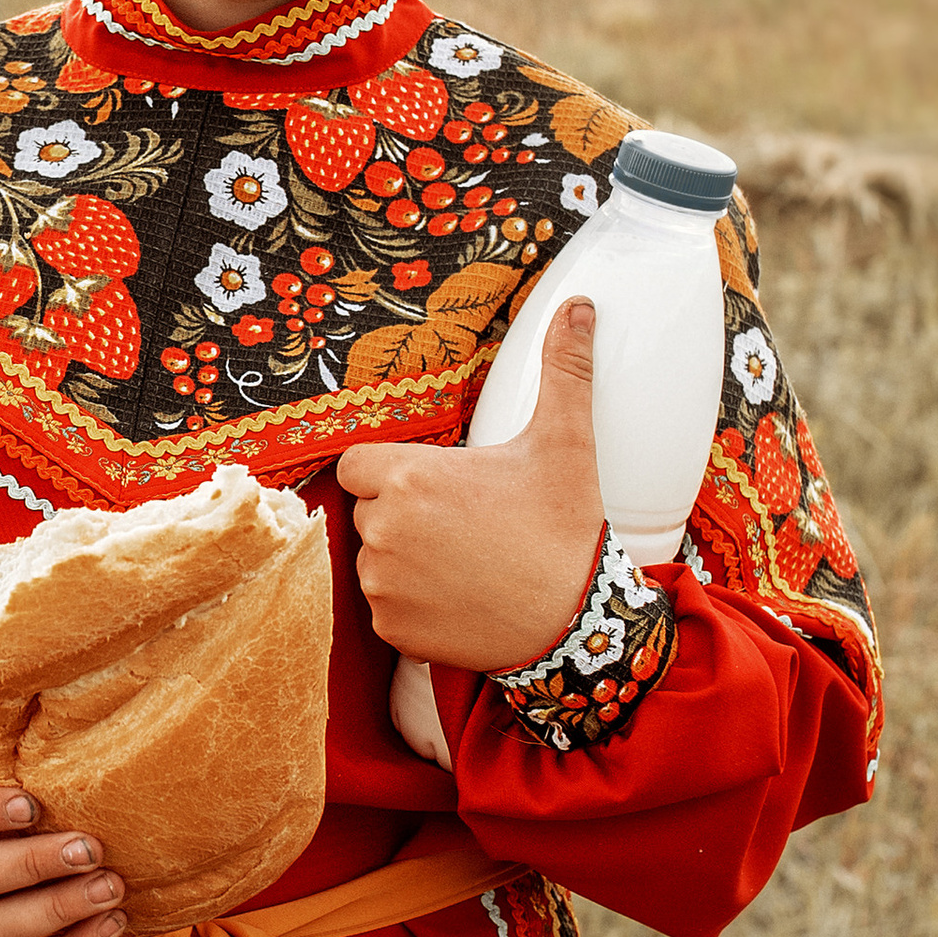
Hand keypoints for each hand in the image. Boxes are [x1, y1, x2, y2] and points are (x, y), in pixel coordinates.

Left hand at [335, 297, 603, 673]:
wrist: (579, 623)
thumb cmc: (566, 529)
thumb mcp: (565, 443)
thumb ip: (563, 370)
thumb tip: (579, 306)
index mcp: (407, 476)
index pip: (358, 464)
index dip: (391, 471)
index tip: (435, 483)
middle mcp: (381, 529)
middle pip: (369, 510)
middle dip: (402, 513)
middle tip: (463, 523)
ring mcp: (382, 584)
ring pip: (375, 559)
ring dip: (405, 559)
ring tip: (464, 562)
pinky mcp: (391, 630)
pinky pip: (385, 608)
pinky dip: (412, 606)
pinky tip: (459, 599)